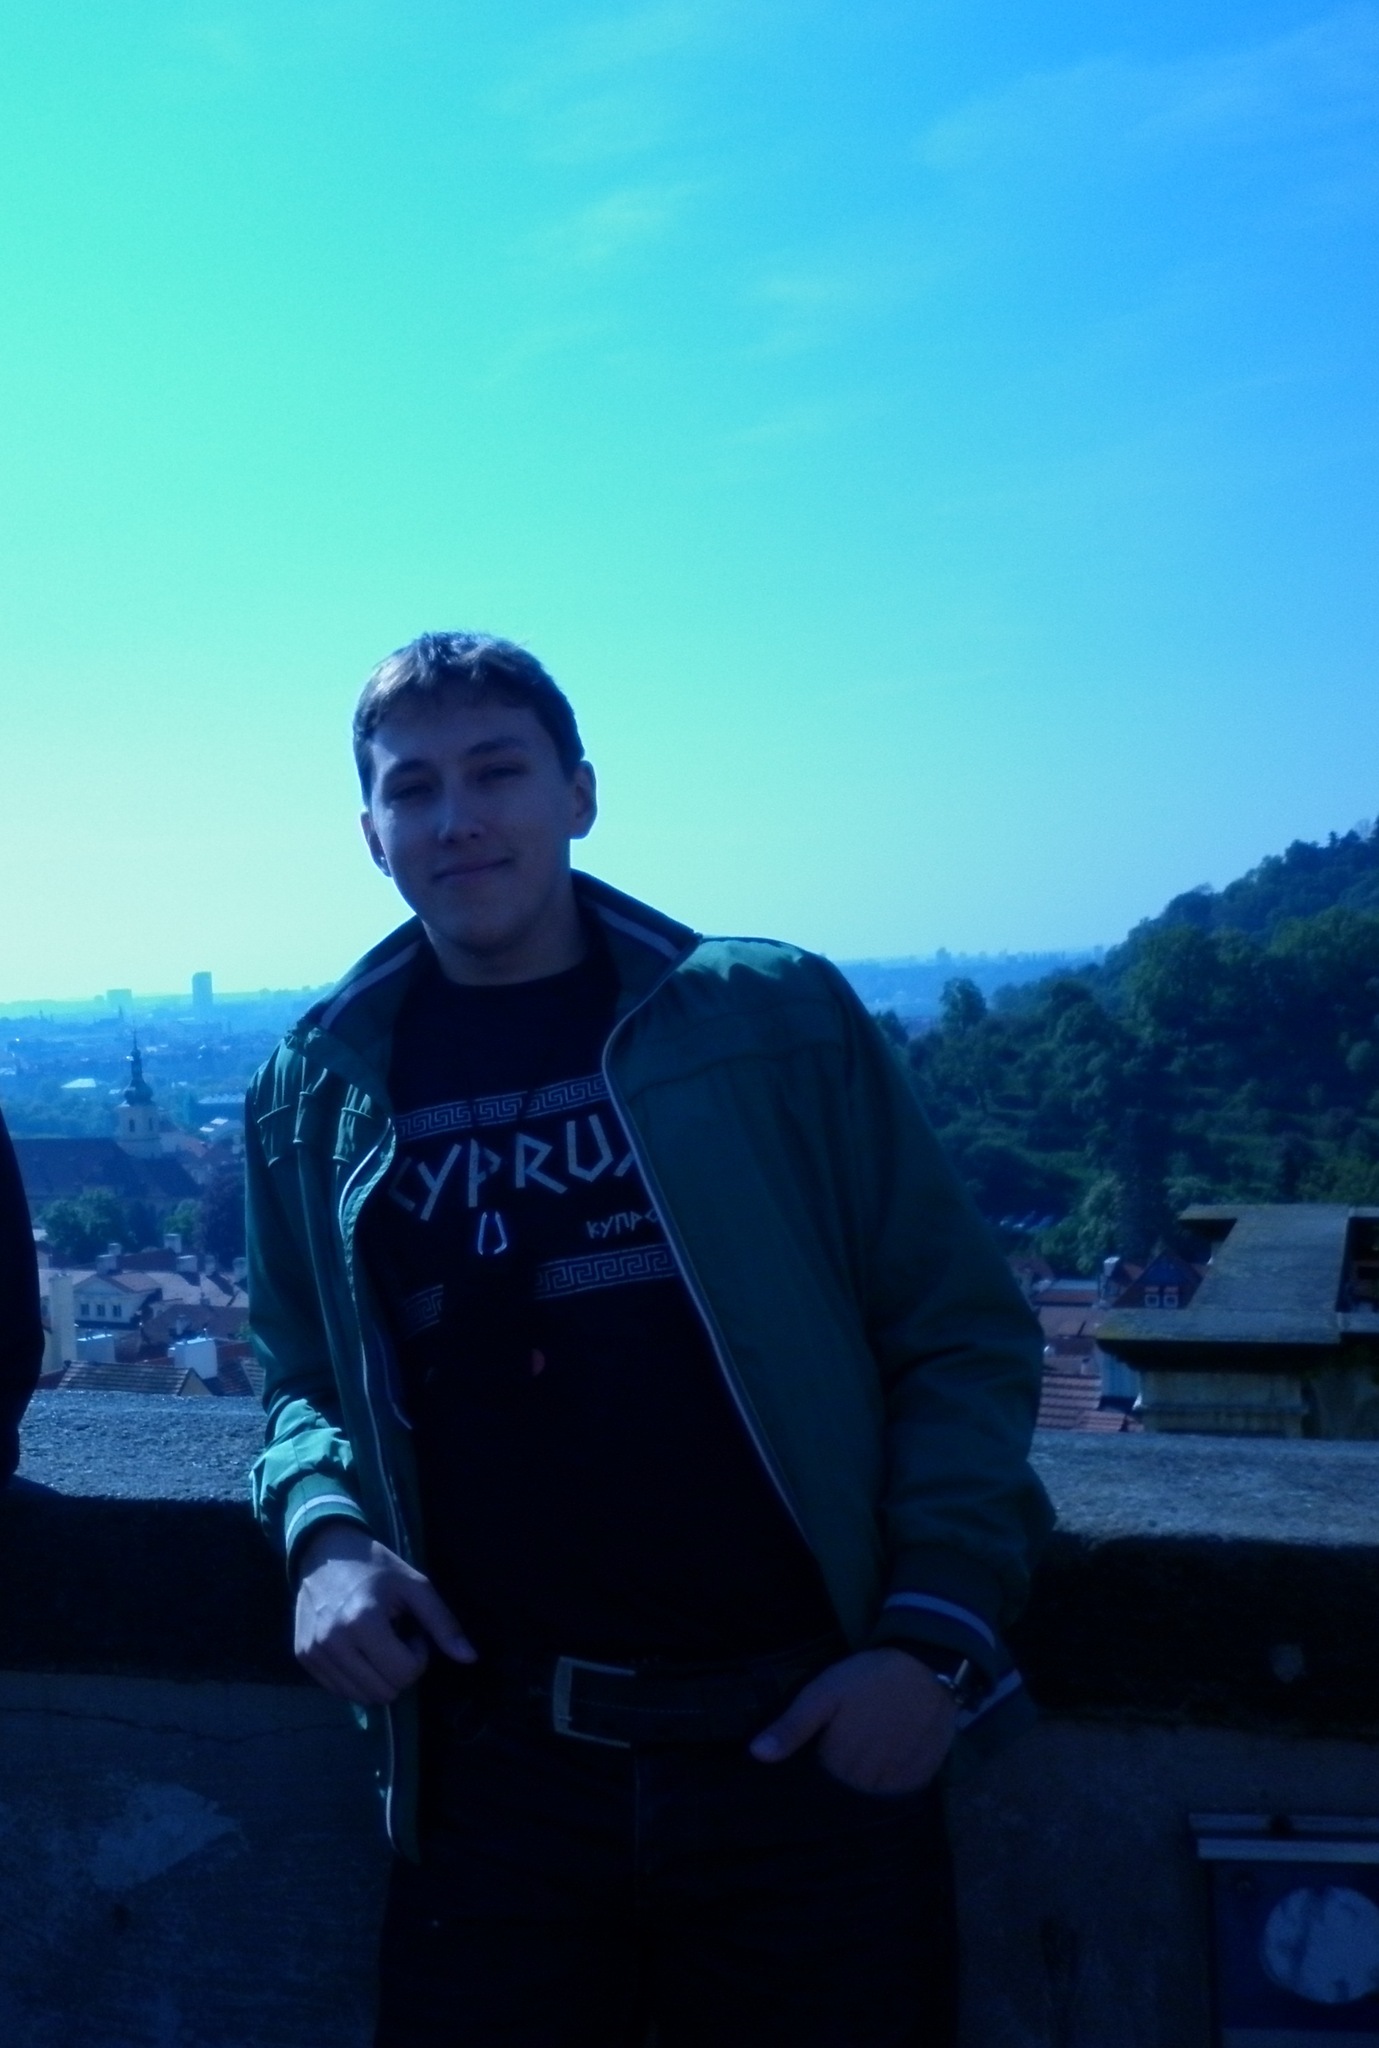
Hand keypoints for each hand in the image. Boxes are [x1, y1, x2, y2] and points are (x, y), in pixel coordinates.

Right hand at [294, 1522, 475, 1705]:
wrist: (324, 1551)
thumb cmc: (375, 1567)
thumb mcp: (415, 1586)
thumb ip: (443, 1623)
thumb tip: (470, 1658)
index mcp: (363, 1622)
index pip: (404, 1674)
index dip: (418, 1656)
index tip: (411, 1630)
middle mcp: (333, 1643)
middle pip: (383, 1693)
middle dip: (399, 1670)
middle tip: (395, 1638)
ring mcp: (313, 1653)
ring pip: (361, 1697)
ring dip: (377, 1676)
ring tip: (376, 1643)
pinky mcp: (302, 1658)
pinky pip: (339, 1690)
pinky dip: (356, 1678)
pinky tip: (357, 1647)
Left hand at [749, 1648, 956, 1793]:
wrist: (927, 1668)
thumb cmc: (868, 1679)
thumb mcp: (823, 1693)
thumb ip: (791, 1727)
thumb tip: (755, 1755)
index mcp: (838, 1764)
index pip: (818, 1781)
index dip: (820, 1758)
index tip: (826, 1740)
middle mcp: (867, 1783)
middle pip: (845, 1789)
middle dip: (843, 1769)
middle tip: (852, 1736)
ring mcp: (897, 1784)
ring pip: (872, 1793)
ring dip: (868, 1777)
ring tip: (872, 1743)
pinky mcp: (922, 1779)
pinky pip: (900, 1791)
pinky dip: (894, 1777)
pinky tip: (893, 1752)